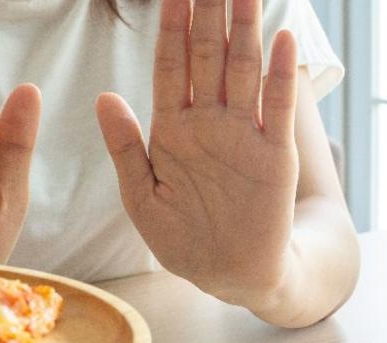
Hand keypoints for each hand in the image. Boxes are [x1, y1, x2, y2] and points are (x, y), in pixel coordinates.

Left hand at [96, 0, 299, 308]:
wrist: (226, 273)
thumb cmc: (180, 236)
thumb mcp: (141, 194)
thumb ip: (125, 146)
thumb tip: (104, 97)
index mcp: (172, 128)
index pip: (170, 66)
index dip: (170, 27)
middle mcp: (210, 122)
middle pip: (208, 56)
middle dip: (208, 13)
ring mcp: (245, 134)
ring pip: (243, 70)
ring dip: (245, 30)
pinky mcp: (274, 155)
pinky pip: (278, 109)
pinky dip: (281, 76)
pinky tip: (281, 40)